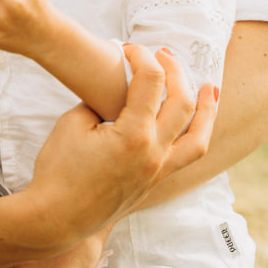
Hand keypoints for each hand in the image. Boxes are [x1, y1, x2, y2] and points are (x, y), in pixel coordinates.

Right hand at [25, 44, 216, 249]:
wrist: (56, 218)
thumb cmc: (58, 171)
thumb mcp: (72, 123)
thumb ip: (97, 103)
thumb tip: (113, 95)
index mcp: (134, 135)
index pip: (150, 82)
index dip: (142, 57)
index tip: (129, 49)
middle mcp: (154, 154)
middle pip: (182, 103)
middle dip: (175, 72)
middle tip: (163, 55)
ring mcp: (157, 172)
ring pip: (198, 138)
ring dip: (206, 110)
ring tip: (210, 90)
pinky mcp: (154, 184)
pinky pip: (187, 158)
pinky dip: (196, 137)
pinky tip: (194, 126)